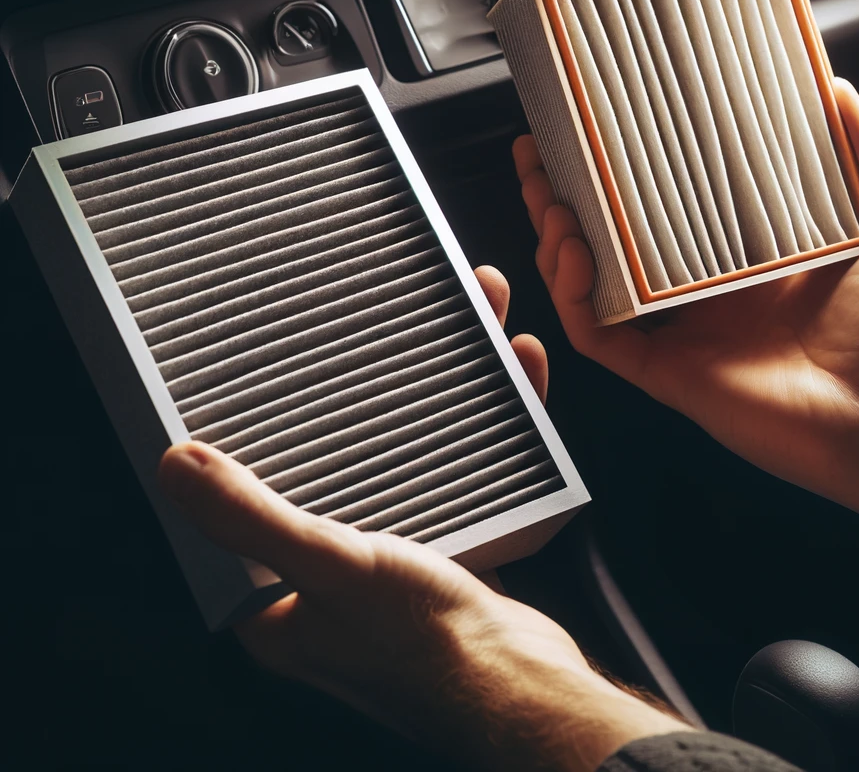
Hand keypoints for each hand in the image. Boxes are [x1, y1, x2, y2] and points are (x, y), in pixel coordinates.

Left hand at [159, 267, 685, 771]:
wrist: (529, 690)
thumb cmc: (425, 648)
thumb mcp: (330, 568)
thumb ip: (253, 519)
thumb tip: (176, 466)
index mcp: (282, 602)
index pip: (247, 509)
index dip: (251, 443)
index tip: (260, 380)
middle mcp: (332, 584)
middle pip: (339, 464)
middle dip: (363, 391)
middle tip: (378, 326)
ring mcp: (397, 567)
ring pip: (408, 455)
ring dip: (438, 390)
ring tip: (467, 320)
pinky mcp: (453, 556)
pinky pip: (460, 473)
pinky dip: (485, 425)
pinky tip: (511, 375)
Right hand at [513, 79, 858, 512]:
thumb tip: (840, 92)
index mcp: (736, 258)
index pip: (661, 205)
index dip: (623, 169)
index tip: (600, 127)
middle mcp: (696, 292)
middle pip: (609, 240)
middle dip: (566, 197)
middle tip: (540, 156)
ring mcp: (674, 332)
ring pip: (588, 283)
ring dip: (556, 239)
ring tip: (546, 196)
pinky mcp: (661, 371)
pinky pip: (596, 333)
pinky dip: (571, 296)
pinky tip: (567, 253)